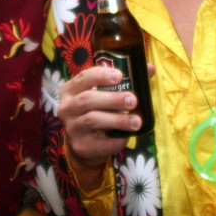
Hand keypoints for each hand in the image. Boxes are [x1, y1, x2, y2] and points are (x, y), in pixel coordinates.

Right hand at [58, 65, 148, 188]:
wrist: (85, 145)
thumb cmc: (97, 112)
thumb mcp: (103, 94)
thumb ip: (123, 81)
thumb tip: (149, 69)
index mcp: (70, 90)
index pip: (83, 78)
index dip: (100, 75)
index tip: (119, 76)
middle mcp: (67, 108)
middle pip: (87, 99)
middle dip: (112, 99)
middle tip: (133, 100)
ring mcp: (72, 128)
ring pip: (93, 120)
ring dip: (118, 120)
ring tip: (137, 121)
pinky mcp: (81, 146)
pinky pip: (101, 142)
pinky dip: (117, 139)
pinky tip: (127, 136)